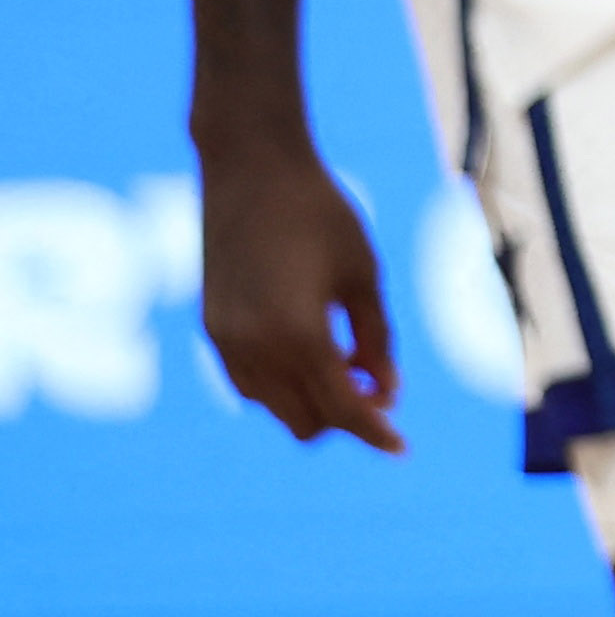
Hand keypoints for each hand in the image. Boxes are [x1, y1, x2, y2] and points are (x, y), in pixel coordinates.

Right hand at [196, 133, 402, 451]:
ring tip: (351, 359)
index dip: (375, 431)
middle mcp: (253, 348)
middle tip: (381, 389)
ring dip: (314, 399)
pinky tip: (314, 349)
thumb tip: (387, 394)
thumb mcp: (365, 275)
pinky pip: (251, 383)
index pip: (341, 407)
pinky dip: (284, 382)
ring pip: (275, 407)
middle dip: (347, 417)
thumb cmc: (321, 213)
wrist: (250, 168)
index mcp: (297, 334)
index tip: (402, 448)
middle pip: (307, 420)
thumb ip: (377, 339)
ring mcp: (224, 342)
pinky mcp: (211, 329)